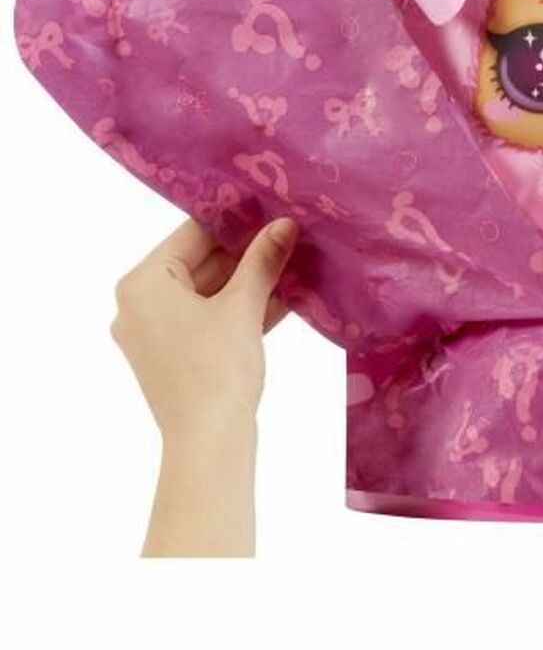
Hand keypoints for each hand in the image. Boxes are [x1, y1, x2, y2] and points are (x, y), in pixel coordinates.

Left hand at [111, 217, 296, 439]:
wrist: (209, 441)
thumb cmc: (217, 367)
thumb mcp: (244, 305)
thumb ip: (263, 260)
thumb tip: (285, 224)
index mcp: (142, 284)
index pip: (193, 234)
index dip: (237, 219)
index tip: (273, 207)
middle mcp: (139, 305)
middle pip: (201, 263)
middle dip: (248, 254)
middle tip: (290, 235)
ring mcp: (155, 334)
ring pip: (210, 293)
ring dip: (251, 282)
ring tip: (295, 263)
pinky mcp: (175, 356)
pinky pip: (211, 319)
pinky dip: (242, 309)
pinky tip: (285, 297)